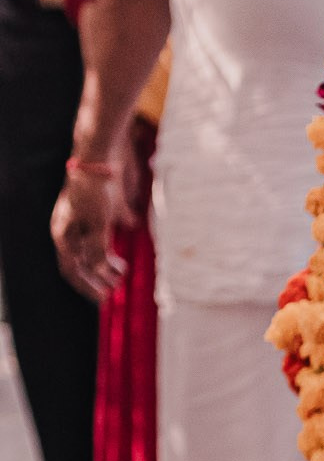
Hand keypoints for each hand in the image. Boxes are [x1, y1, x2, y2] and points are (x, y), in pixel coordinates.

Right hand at [52, 158, 132, 300]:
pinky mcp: (91, 218)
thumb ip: (98, 249)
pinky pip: (96, 243)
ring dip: (104, 268)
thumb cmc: (95, 192)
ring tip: (121, 276)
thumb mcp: (99, 223)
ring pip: (89, 254)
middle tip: (115, 291)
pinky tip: (120, 262)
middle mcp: (67, 231)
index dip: (87, 286)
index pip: (71, 269)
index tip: (104, 298)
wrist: (99, 162)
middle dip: (97, 279)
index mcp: (63, 234)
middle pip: (80, 264)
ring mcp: (78, 225)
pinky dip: (107, 255)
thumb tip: (100, 271)